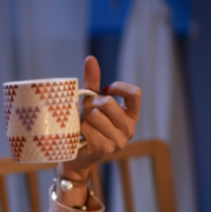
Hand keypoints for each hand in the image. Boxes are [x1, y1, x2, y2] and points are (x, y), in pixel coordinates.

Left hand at [62, 55, 141, 180]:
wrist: (75, 153)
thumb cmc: (86, 124)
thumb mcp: (91, 102)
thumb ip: (93, 82)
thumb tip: (91, 58)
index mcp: (131, 115)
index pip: (135, 94)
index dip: (118, 88)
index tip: (105, 91)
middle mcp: (130, 128)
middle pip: (109, 103)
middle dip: (92, 103)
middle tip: (86, 110)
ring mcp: (119, 141)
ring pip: (96, 116)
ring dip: (84, 118)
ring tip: (83, 124)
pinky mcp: (105, 149)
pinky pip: (89, 129)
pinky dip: (80, 129)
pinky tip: (82, 135)